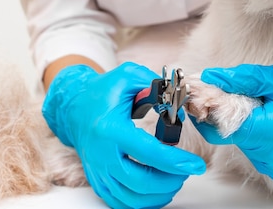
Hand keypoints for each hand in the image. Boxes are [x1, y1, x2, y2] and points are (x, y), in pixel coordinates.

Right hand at [42, 62, 205, 208]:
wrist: (75, 107)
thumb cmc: (103, 91)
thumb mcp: (128, 76)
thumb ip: (155, 86)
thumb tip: (179, 107)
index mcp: (110, 129)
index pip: (147, 152)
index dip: (176, 161)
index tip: (197, 164)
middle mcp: (102, 154)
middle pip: (141, 182)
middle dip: (170, 180)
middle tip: (186, 170)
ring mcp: (98, 171)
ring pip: (132, 198)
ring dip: (160, 193)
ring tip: (174, 178)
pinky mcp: (98, 181)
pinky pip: (121, 203)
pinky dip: (143, 202)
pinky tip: (157, 189)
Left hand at [193, 56, 272, 181]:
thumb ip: (240, 79)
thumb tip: (212, 78)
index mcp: (265, 134)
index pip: (217, 129)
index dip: (207, 112)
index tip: (203, 97)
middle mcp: (269, 158)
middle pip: (232, 135)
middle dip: (230, 114)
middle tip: (243, 93)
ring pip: (245, 143)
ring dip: (247, 124)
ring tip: (267, 105)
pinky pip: (260, 152)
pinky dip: (260, 135)